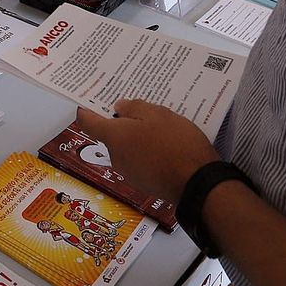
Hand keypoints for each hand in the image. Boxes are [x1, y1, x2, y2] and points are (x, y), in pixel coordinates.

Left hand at [75, 100, 219, 202]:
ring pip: (127, 148)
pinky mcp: (144, 182)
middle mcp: (116, 157)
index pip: (87, 122)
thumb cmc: (176, 144)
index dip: (87, 110)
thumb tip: (118, 108)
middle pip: (111, 135)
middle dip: (123, 122)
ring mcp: (130, 173)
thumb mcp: (159, 115)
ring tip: (161, 127)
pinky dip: (147, 151)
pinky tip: (167, 145)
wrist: (198, 185)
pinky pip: (139, 160)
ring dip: (137, 137)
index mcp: (114, 138)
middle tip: (142, 109)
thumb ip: (135, 108)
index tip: (92, 100)